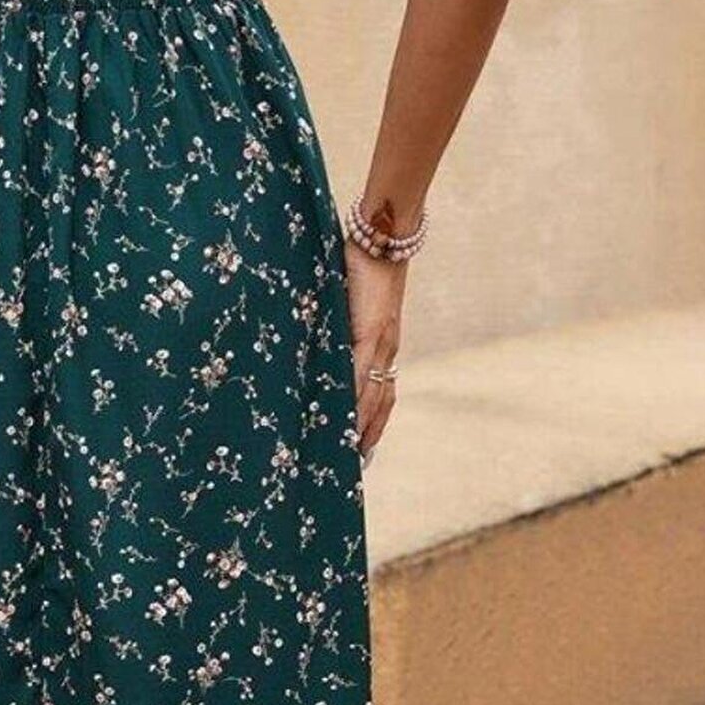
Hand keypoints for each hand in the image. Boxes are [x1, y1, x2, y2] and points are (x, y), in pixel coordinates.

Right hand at [343, 238, 406, 463]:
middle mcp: (388, 350)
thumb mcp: (348, 301)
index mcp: (383, 345)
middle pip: (380, 405)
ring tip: (346, 454)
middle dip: (367, 437)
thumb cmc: (363, 261)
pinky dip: (352, 397)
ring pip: (373, 397)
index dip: (372, 424)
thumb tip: (317, 334)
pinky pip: (360, 372)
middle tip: (353, 470)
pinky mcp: (371, 331)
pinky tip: (341, 417)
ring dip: (361, 427)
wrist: (384, 235)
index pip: (382, 396)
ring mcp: (382, 343)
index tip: (360, 452)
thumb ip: (338, 322)